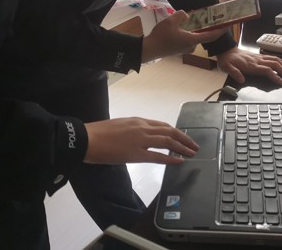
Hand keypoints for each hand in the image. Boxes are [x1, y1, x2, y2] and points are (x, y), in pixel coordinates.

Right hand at [84, 117, 199, 164]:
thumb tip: (138, 137)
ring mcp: (140, 140)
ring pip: (167, 141)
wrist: (87, 138)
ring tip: (191, 152)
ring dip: (182, 147)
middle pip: (169, 131)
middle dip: (184, 138)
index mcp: (137, 121)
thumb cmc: (98, 133)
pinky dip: (171, 158)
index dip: (175, 131)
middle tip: (194, 145)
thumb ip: (132, 129)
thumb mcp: (119, 125)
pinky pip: (158, 156)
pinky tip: (179, 161)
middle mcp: (142, 127)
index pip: (162, 125)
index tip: (183, 136)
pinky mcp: (136, 153)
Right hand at [141, 10, 225, 62]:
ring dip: (195, 28)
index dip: (221, 30)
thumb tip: (186, 15)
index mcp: (192, 40)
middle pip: (203, 34)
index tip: (229, 24)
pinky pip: (188, 38)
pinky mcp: (180, 49)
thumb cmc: (161, 36)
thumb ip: (181, 15)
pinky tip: (181, 26)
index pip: (212, 35)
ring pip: (194, 36)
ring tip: (191, 17)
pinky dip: (188, 32)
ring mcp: (186, 49)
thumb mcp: (171, 21)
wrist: (150, 49)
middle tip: (209, 16)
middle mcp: (192, 46)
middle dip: (206, 25)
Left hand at [216, 48, 281, 85]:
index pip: (266, 70)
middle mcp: (257, 61)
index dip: (275, 76)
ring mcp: (259, 58)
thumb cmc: (226, 60)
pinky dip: (280, 60)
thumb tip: (241, 80)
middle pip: (275, 64)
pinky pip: (272, 57)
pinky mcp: (258, 56)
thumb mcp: (226, 67)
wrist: (225, 50)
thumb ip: (234, 73)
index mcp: (251, 65)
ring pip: (275, 60)